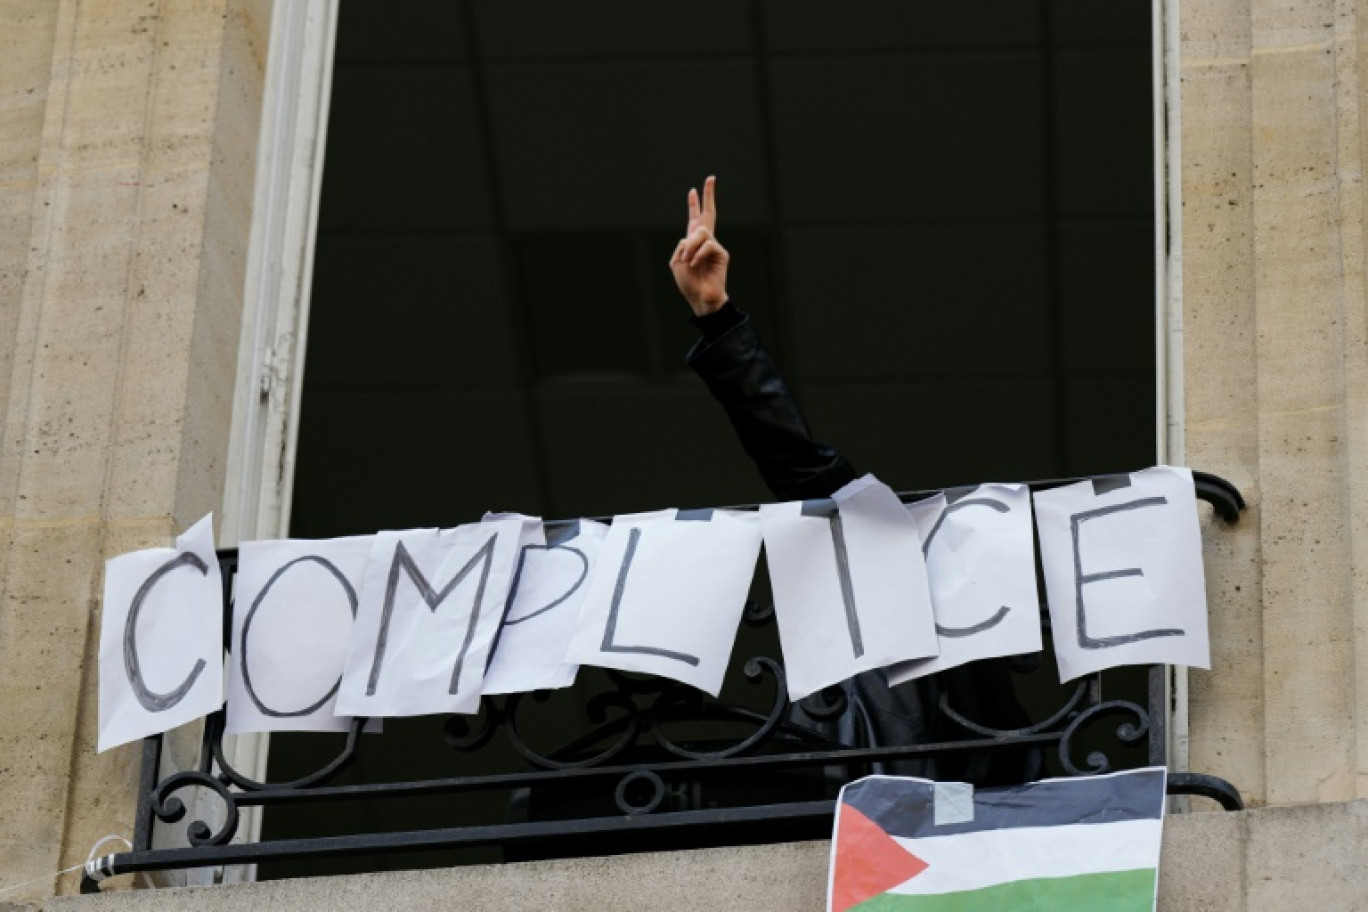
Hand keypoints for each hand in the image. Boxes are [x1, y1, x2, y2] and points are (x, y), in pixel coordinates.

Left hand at [669, 175, 729, 316]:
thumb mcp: (677, 262)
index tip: (692, 191)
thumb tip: (695, 236)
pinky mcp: (722, 254)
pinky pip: (708, 245)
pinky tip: (695, 264)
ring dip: (691, 246)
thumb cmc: (688, 283)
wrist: (700, 298)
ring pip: (702, 232)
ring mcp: (715, 247)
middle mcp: (706, 242)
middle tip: (711, 178)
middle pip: (709, 214)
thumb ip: (683, 245)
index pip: (695, 220)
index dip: (693, 206)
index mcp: (693, 243)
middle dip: (709, 196)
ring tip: (687, 260)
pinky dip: (698, 254)